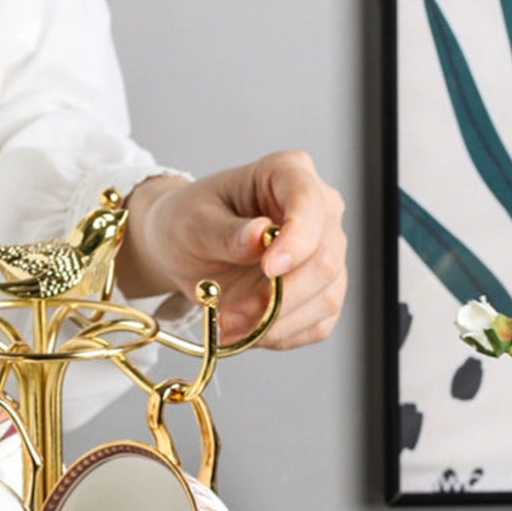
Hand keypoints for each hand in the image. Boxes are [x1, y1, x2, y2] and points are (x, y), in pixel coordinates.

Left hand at [117, 150, 345, 349]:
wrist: (185, 251)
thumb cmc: (187, 223)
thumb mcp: (191, 222)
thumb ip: (224, 231)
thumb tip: (259, 237)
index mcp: (289, 173)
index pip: (309, 203)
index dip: (296, 240)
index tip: (268, 269)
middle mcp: (319, 211)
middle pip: (325, 260)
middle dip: (279, 299)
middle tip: (230, 319)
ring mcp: (325, 253)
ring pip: (326, 298)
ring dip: (276, 325)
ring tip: (229, 328)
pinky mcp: (321, 293)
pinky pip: (317, 324)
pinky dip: (281, 337)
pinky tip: (249, 332)